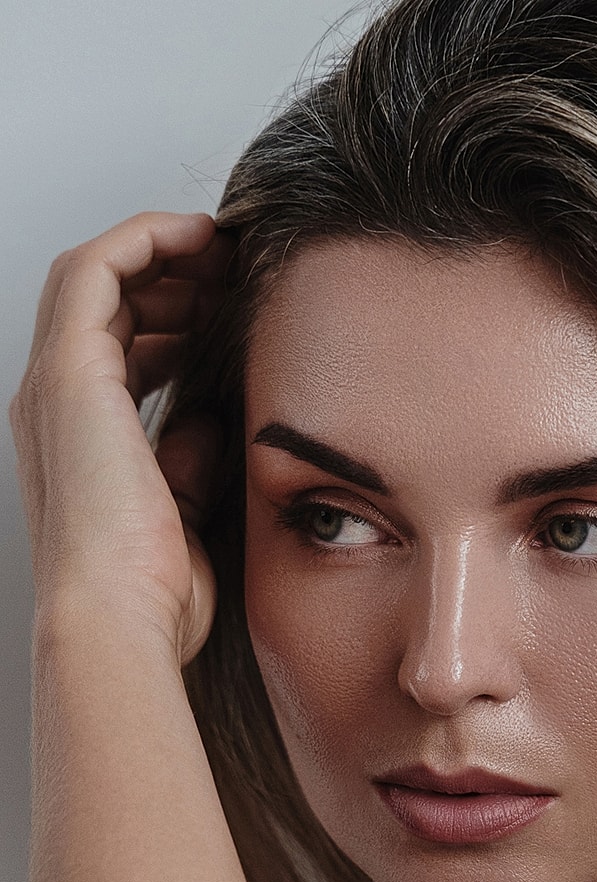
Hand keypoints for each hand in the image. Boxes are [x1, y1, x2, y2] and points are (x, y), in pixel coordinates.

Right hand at [9, 210, 234, 665]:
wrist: (119, 621)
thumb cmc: (152, 593)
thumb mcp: (183, 512)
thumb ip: (188, 459)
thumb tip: (208, 417)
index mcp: (78, 440)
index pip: (116, 348)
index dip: (171, 318)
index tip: (229, 312)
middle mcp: (55, 405)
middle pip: (103, 303)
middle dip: (168, 277)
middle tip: (233, 273)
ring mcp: (57, 385)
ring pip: (97, 276)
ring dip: (162, 254)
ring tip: (225, 255)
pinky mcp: (72, 373)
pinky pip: (99, 268)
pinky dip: (146, 240)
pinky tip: (200, 237)